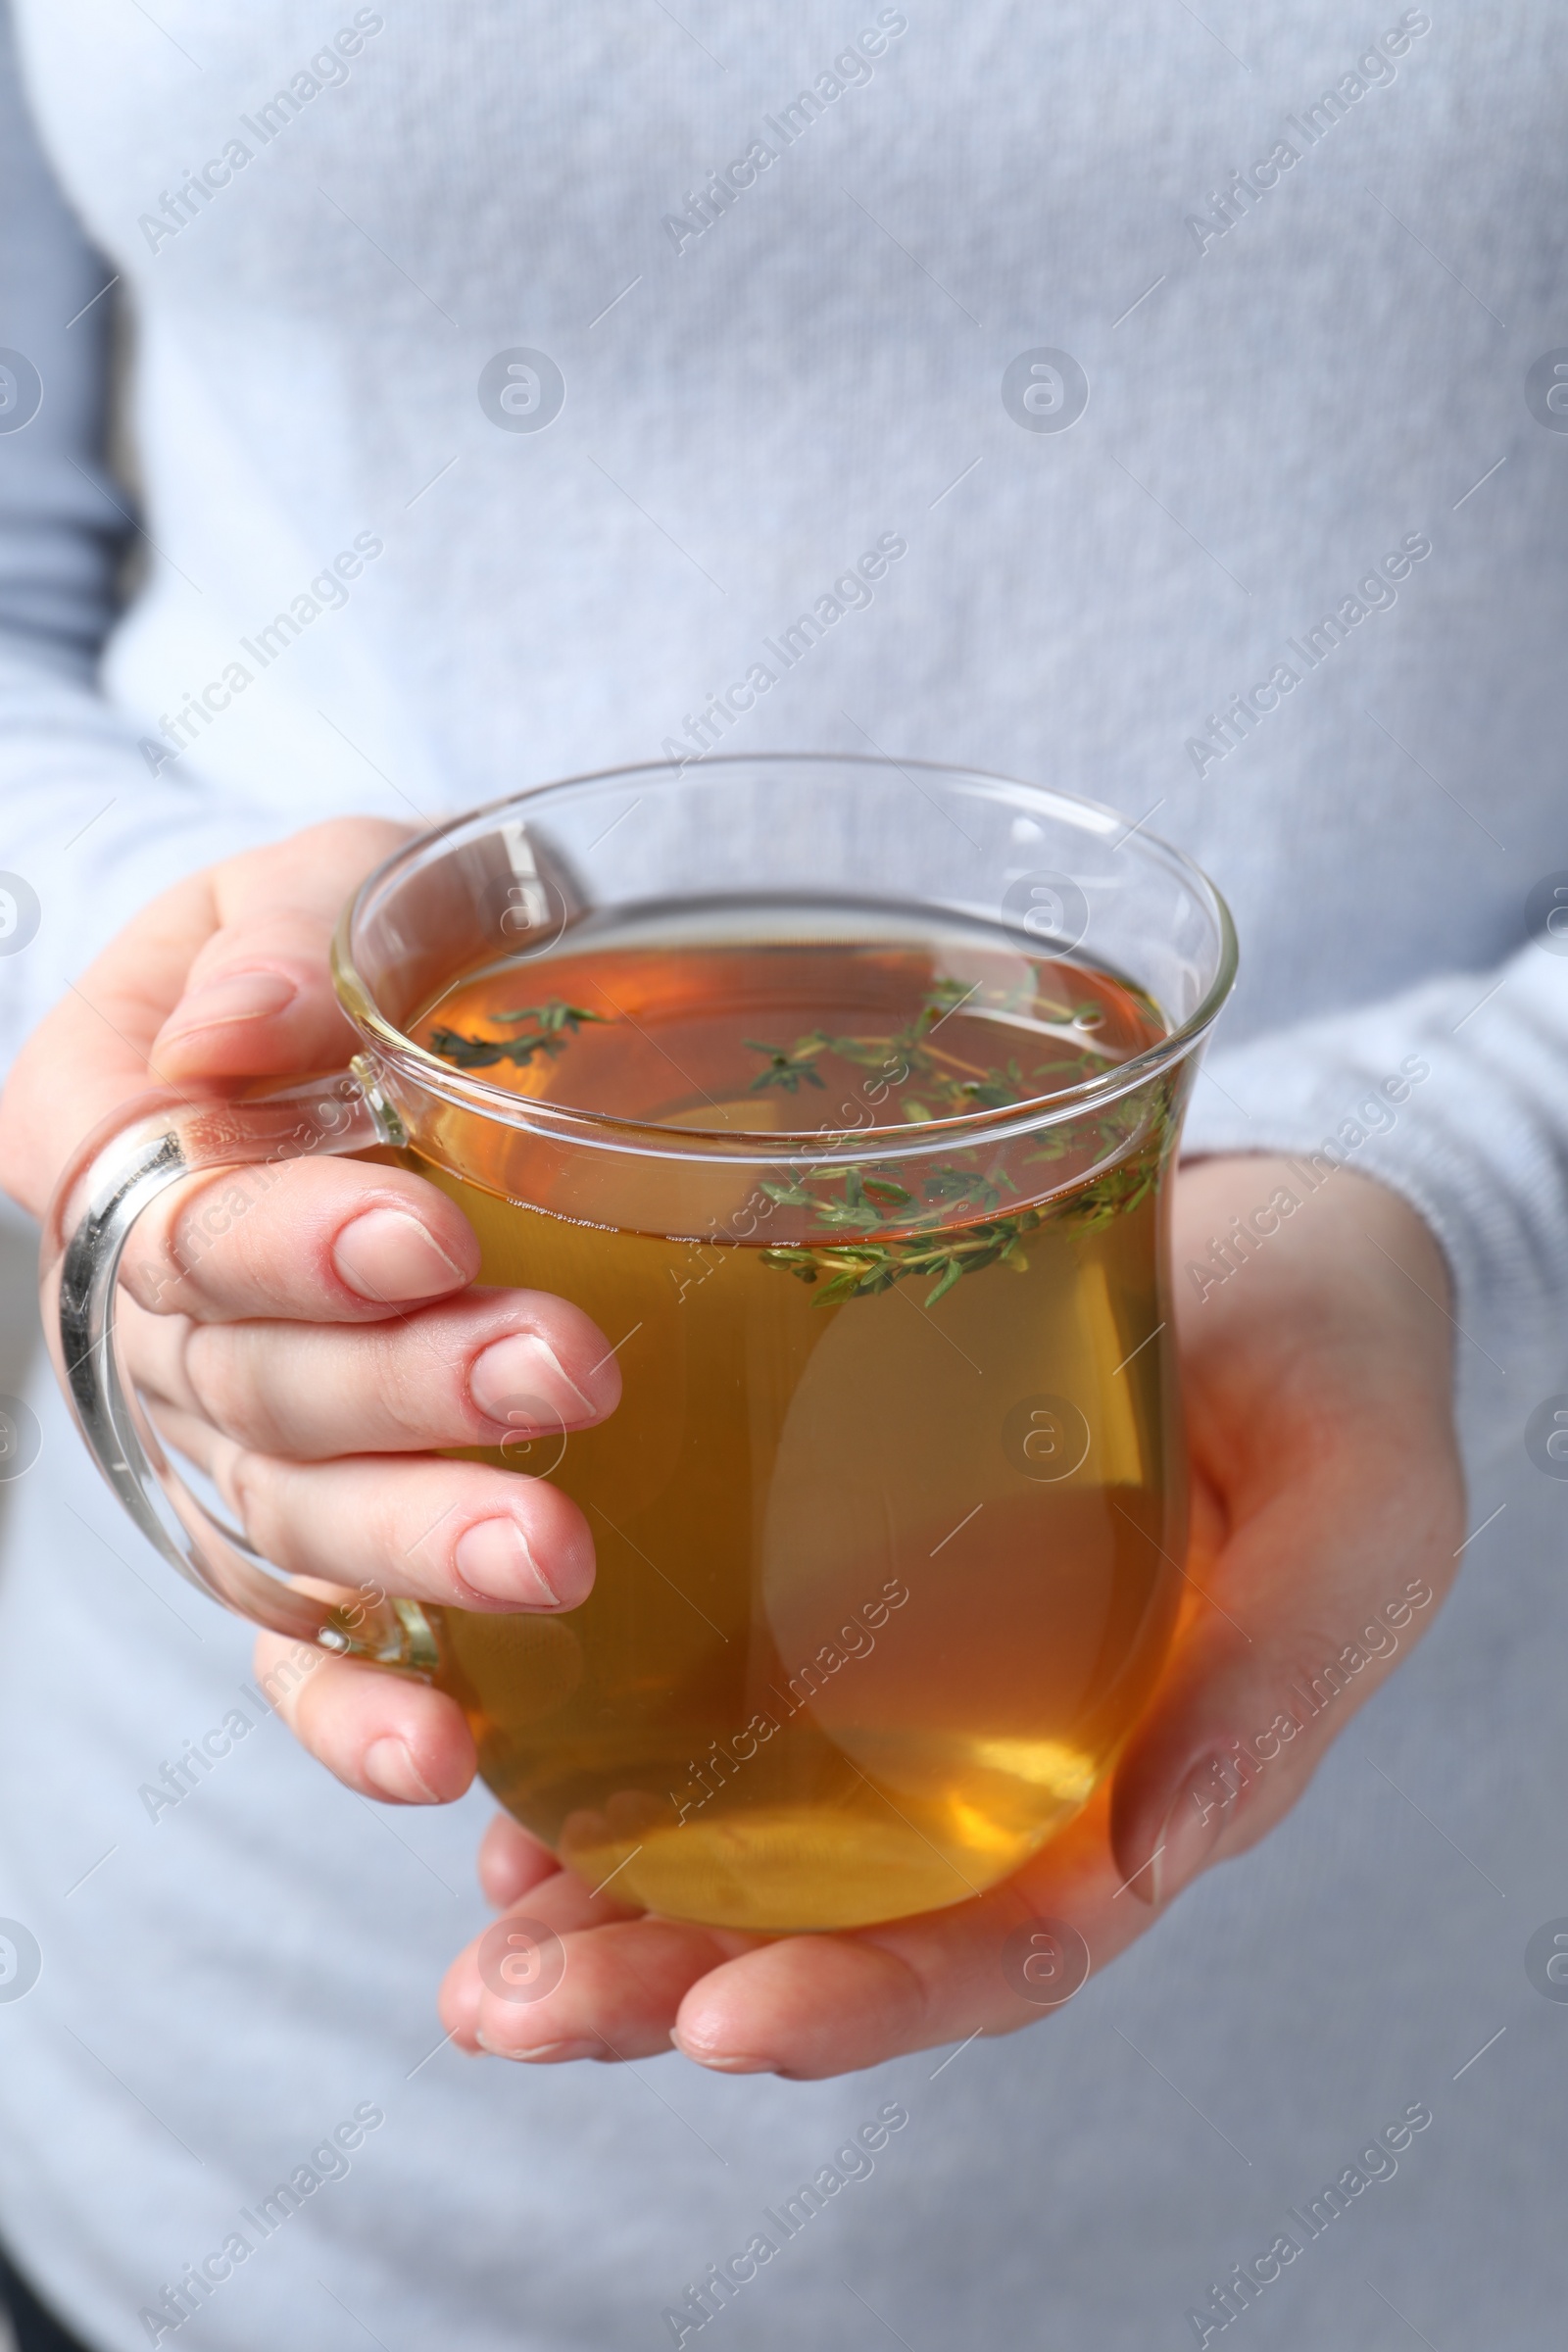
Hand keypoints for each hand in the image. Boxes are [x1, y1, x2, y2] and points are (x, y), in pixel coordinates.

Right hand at [0, 818, 620, 1804]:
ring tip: (553, 1557)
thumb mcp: (333, 878)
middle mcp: (155, 1317)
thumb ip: (286, 937)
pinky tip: (442, 1755)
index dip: (291, 1242)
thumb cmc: (368, 935)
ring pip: (289, 1516)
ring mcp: (224, 1439)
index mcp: (121, 1138)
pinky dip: (354, 1707)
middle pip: (253, 1383)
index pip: (180, 1217)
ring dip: (412, 1545)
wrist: (396, 1026)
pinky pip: (298, 1643)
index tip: (430, 1235)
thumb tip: (223, 1037)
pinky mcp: (299, 1528)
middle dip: (405, 1390)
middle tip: (564, 1376)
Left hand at [435, 1153, 1462, 2075]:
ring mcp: (900, 1680)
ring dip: (600, 1909)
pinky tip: (498, 1769)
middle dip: (664, 1987)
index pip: (998, 1945)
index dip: (867, 2001)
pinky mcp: (822, 1572)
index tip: (726, 2024)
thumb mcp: (1357, 1517)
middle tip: (510, 2009)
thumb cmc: (1334, 1377)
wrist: (1267, 1243)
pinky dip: (599, 1753)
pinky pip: (702, 1689)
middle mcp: (994, 1768)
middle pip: (827, 1923)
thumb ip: (1282, 1675)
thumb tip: (1161, 1851)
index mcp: (1127, 1792)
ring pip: (741, 1836)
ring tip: (475, 1949)